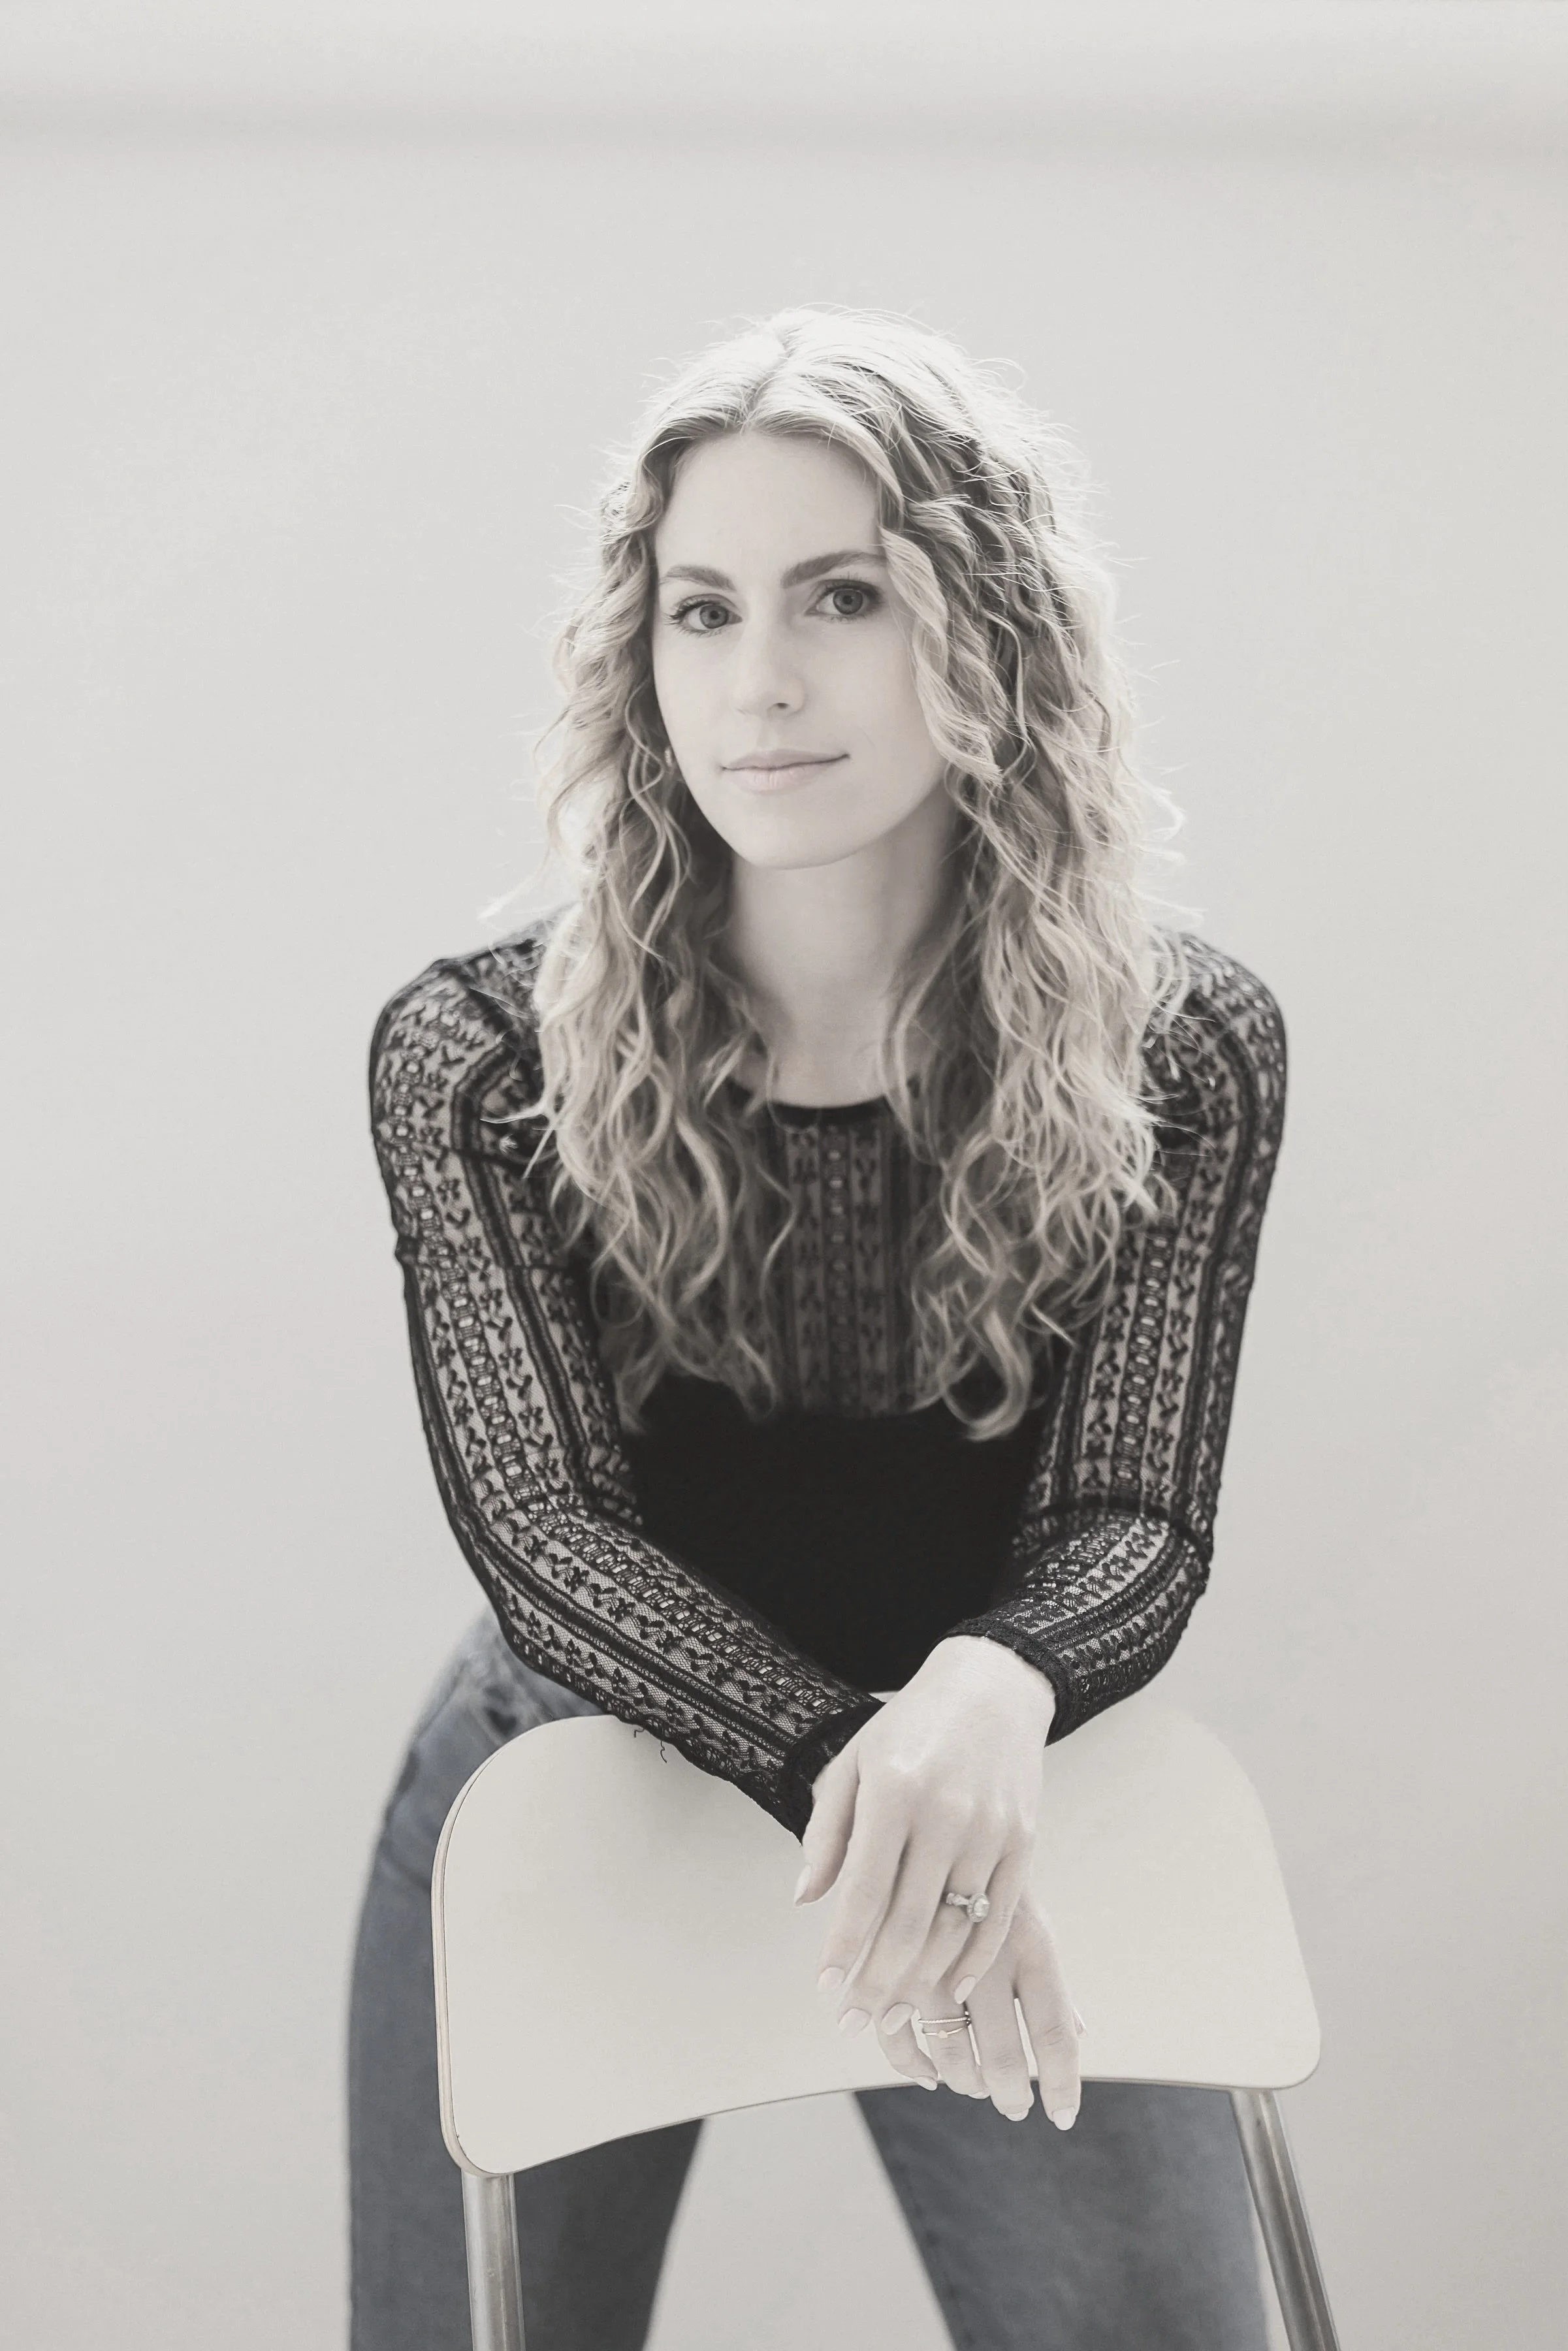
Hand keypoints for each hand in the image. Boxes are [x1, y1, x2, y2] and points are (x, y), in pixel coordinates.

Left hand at [795, 1635, 1055, 2045]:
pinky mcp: (1023, 1842)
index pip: (864, 1891)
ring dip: (921, 1983)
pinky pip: (999, 1917)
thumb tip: (806, 1898)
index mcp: (894, 1792)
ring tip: (893, 2017)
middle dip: (878, 1983)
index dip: (843, 1948)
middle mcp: (944, 1814)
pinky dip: (973, 1961)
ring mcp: (989, 1831)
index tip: (826, 1990)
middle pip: (909, 1923)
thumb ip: (828, 1832)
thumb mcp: (855, 1763)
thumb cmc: (909, 1726)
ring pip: (955, 1929)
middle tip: (854, 2022)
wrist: (992, 1687)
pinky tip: (949, 1990)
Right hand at [878, 1888, 1082, 2125]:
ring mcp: (936, 1965)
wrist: (924, 1817)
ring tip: (972, 2084)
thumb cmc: (986, 1878)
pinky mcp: (890, 1965)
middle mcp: (987, 1958)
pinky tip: (927, 2072)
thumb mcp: (1028, 1916)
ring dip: (964, 2081)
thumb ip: (1051, 1978)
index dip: (1062, 2083)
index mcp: (1031, 1943)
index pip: (1055, 2032)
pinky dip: (913, 2066)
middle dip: (1010, 2094)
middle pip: (1005, 2056)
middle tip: (1014, 2107)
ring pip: (953, 2056)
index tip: (1064, 2117)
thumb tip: (1080, 2032)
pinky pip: (899, 2041)